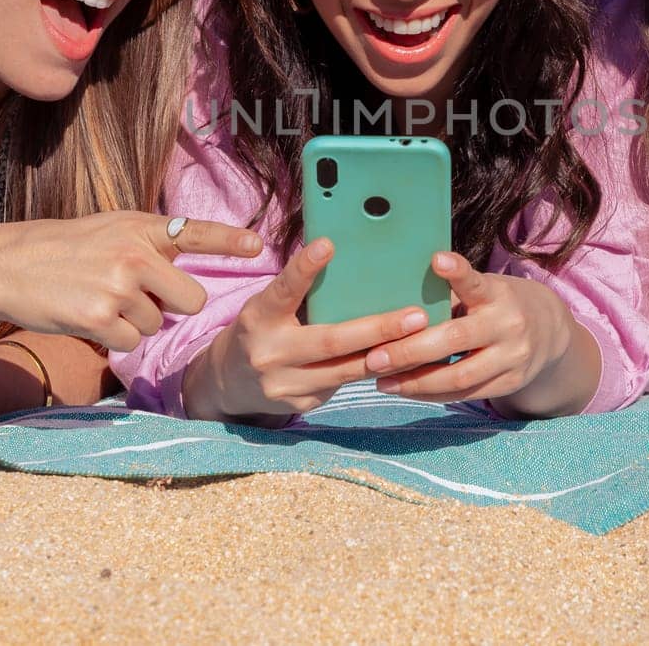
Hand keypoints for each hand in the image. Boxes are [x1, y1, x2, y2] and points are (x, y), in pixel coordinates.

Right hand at [0, 211, 262, 353]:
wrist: (7, 266)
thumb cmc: (65, 250)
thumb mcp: (110, 230)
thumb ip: (150, 245)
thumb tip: (185, 284)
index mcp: (140, 228)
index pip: (194, 231)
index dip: (229, 241)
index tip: (258, 247)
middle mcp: (135, 254)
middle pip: (191, 300)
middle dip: (172, 307)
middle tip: (133, 295)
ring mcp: (119, 286)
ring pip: (158, 324)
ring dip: (134, 322)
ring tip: (98, 299)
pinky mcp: (101, 318)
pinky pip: (132, 342)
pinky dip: (115, 339)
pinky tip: (89, 317)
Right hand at [183, 238, 429, 422]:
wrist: (228, 381)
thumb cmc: (261, 329)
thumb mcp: (267, 306)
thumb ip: (299, 292)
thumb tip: (346, 259)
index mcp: (259, 318)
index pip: (283, 290)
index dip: (304, 268)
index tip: (328, 244)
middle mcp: (269, 353)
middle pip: (330, 341)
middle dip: (377, 329)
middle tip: (415, 316)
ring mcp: (285, 384)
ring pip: (345, 370)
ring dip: (388, 354)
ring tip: (421, 338)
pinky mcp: (301, 403)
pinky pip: (344, 384)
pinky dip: (373, 370)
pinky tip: (401, 359)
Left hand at [363, 252, 578, 405]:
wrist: (551, 332)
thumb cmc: (498, 304)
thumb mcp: (484, 290)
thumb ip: (449, 294)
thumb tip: (393, 295)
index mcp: (497, 293)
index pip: (476, 281)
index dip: (457, 272)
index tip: (437, 259)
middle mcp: (508, 324)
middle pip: (456, 339)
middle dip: (411, 351)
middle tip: (374, 357)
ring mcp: (513, 357)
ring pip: (460, 376)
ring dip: (416, 382)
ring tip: (381, 382)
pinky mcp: (511, 382)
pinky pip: (466, 394)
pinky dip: (433, 394)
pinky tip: (405, 389)